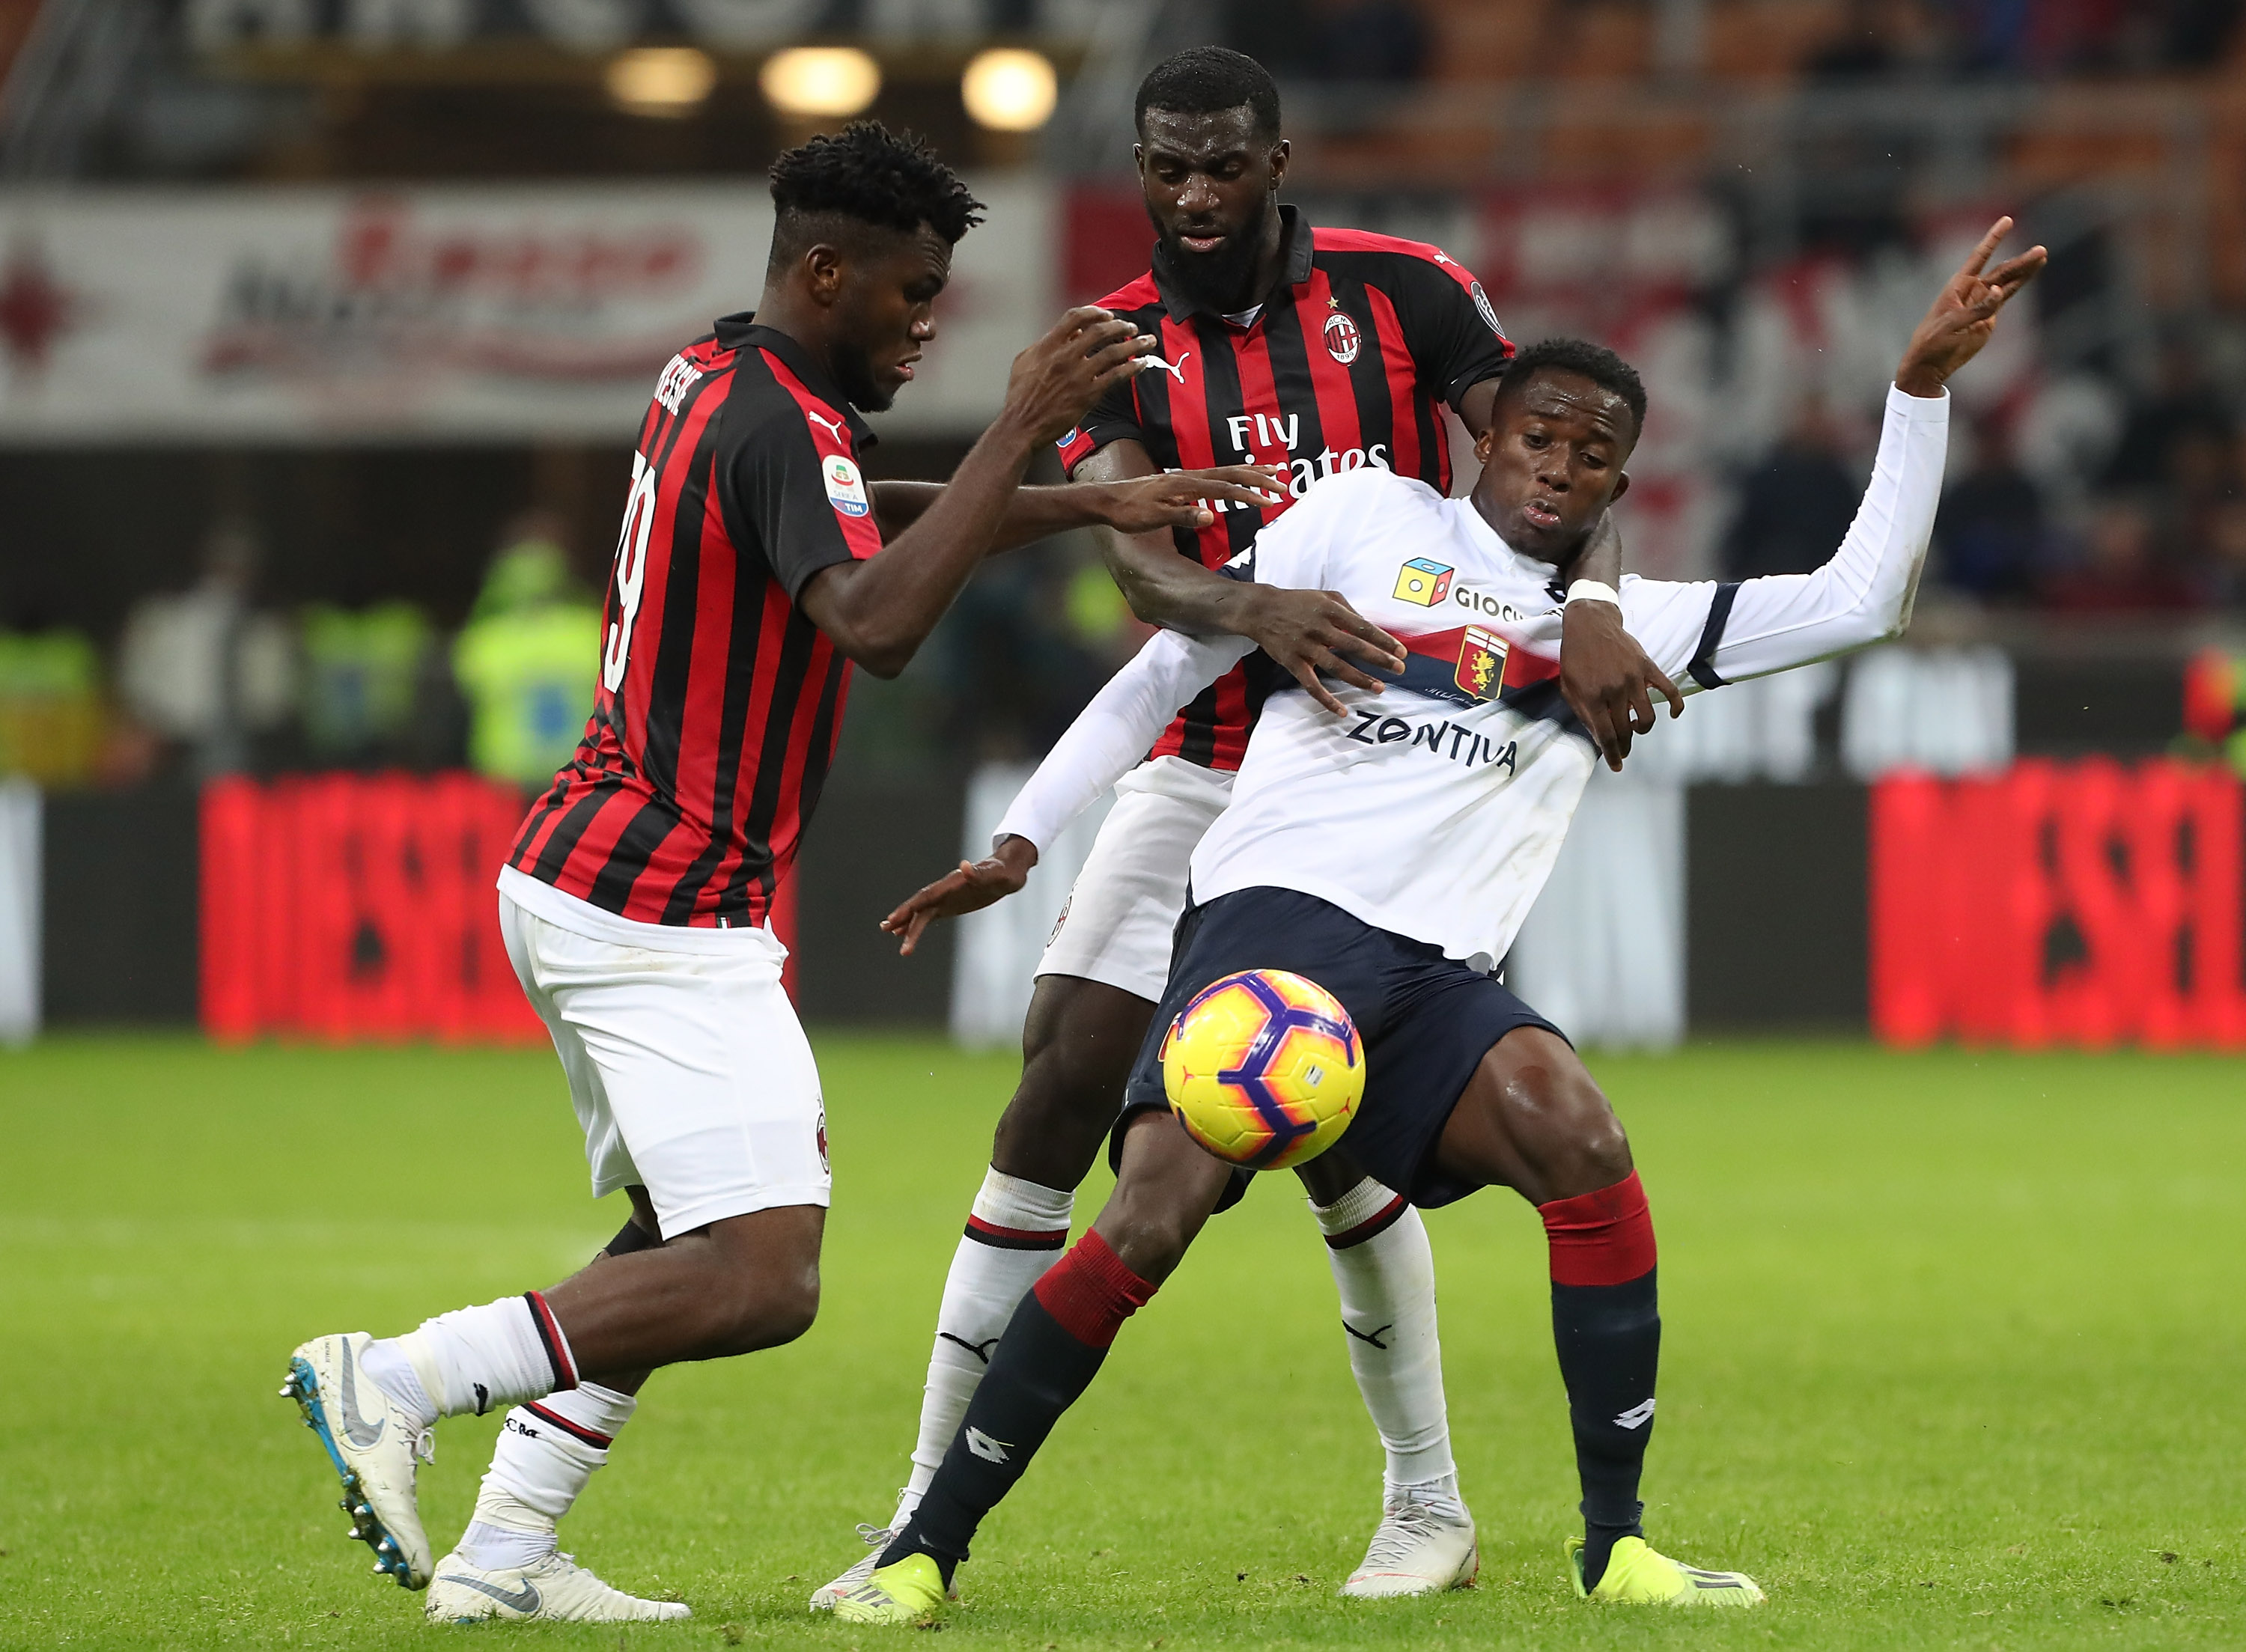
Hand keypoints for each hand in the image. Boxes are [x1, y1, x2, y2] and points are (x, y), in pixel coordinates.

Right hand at [879, 835, 1039, 955]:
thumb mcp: (995, 874)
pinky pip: (929, 917)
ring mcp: (946, 898)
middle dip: (903, 917)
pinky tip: (905, 934)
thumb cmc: (1004, 872)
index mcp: (952, 883)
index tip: (896, 918)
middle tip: (886, 929)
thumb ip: (979, 873)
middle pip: (920, 905)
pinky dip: (917, 925)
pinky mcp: (950, 906)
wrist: (1009, 871)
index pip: (927, 896)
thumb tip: (963, 867)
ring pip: (922, 913)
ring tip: (890, 934)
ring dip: (907, 924)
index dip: (911, 907)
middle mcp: (945, 890)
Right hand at [1000, 307, 1158, 446]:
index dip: (1095, 312)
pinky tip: (1142, 363)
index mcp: (1048, 346)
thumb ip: (1045, 343)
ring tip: (1147, 341)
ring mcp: (1078, 376)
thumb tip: (1073, 332)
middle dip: (1121, 326)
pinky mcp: (1088, 395)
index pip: (1075, 317)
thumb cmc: (1020, 395)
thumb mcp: (1025, 361)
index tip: (1107, 315)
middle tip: (1132, 327)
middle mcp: (1065, 357)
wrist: (1022, 426)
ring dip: (1135, 344)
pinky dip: (1132, 367)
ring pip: (1113, 352)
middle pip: (1100, 331)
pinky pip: (1117, 376)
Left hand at [1097, 465, 1288, 533]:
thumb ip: (1183, 516)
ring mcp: (1187, 478)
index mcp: (1185, 485)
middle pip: (1231, 473)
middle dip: (1258, 479)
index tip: (1270, 502)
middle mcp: (1189, 477)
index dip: (1249, 494)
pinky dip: (1234, 475)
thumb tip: (1211, 516)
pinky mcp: (1183, 482)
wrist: (1108, 500)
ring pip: (1225, 471)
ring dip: (1250, 473)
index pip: (1225, 488)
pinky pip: (1216, 476)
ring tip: (1273, 473)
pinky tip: (1240, 479)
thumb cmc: (1130, 512)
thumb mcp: (1154, 518)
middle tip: (1282, 485)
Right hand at [1238, 586, 1408, 715]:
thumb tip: (1370, 627)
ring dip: (1360, 679)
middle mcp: (1319, 628)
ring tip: (1379, 687)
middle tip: (1399, 669)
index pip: (1362, 627)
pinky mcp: (1293, 663)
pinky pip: (1311, 685)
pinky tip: (1341, 710)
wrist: (1261, 610)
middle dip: (1379, 659)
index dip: (1383, 640)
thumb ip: (1349, 611)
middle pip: (1354, 646)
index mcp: (1330, 610)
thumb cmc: (1297, 602)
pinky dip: (1326, 699)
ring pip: (1337, 667)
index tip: (1401, 651)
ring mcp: (1305, 647)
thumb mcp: (1325, 597)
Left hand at [1561, 600, 1682, 771]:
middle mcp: (1614, 690)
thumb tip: (1598, 736)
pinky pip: (1668, 690)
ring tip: (1635, 728)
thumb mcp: (1569, 687)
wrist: (1590, 624)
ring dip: (1643, 729)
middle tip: (1624, 750)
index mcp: (1592, 696)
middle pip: (1625, 730)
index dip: (1613, 754)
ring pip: (1647, 717)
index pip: (1607, 735)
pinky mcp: (1648, 667)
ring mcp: (1633, 678)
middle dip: (1625, 745)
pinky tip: (1672, 714)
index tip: (1617, 765)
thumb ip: (1583, 713)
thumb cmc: (1575, 656)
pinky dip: (1675, 705)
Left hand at [1894, 217, 2046, 397]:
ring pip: (2007, 283)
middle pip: (2001, 271)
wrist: (1929, 364)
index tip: (2007, 220)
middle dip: (2021, 261)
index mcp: (1958, 285)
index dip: (1993, 239)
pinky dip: (2017, 287)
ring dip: (2024, 271)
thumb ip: (1978, 309)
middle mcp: (1972, 290)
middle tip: (2042, 250)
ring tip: (2042, 257)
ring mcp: (1981, 304)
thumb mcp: (1952, 324)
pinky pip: (2005, 299)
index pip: (1980, 257)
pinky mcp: (1988, 318)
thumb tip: (2000, 292)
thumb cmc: (1932, 341)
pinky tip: (2029, 275)